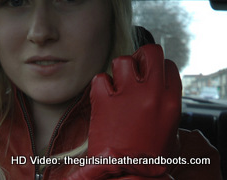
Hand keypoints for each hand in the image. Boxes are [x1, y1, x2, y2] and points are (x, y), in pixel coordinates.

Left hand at [66, 44, 180, 179]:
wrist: (125, 173)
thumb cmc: (148, 158)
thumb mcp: (170, 133)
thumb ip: (166, 108)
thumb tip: (158, 94)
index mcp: (170, 100)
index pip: (168, 66)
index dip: (157, 68)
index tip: (149, 74)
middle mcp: (151, 92)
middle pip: (150, 52)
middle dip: (141, 57)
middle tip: (135, 68)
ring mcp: (127, 95)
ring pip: (122, 61)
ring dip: (119, 70)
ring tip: (117, 84)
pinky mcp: (104, 101)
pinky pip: (100, 78)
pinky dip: (100, 84)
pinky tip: (104, 95)